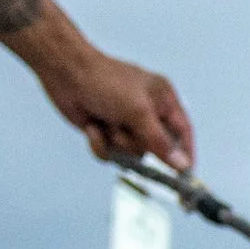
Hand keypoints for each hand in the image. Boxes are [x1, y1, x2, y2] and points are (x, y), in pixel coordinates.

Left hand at [32, 40, 194, 171]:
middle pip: (155, 148)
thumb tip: (182, 165)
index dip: (185, 154)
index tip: (186, 176)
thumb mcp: (138, 112)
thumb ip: (161, 141)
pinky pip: (112, 154)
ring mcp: (126, 123)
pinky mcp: (107, 131)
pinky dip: (101, 144)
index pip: (183, 132)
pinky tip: (92, 127)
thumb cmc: (103, 80)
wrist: (63, 72)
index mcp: (163, 100)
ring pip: (132, 153)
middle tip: (123, 132)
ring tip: (105, 122)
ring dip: (116, 142)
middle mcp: (147, 112)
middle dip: (136, 143)